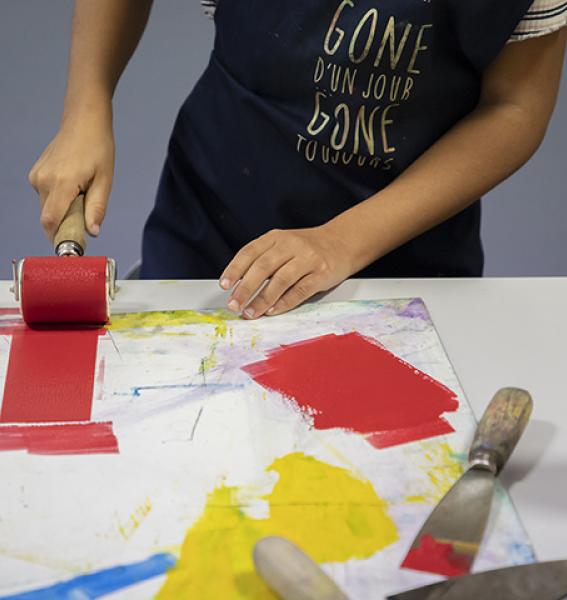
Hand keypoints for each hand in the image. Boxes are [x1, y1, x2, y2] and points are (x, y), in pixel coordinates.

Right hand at [28, 107, 114, 240]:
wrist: (83, 122)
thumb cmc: (98, 148)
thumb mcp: (104, 181)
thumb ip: (97, 208)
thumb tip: (93, 232)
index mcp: (61, 183)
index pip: (50, 220)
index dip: (59, 237)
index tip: (73, 244)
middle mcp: (43, 180)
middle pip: (49, 217)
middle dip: (65, 224)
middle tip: (85, 218)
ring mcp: (36, 176)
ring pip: (47, 208)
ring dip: (63, 210)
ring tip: (81, 194)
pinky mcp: (35, 174)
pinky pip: (46, 197)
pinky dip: (58, 199)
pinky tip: (73, 186)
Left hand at [219, 226, 353, 318]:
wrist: (342, 242)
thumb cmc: (307, 248)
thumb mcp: (283, 245)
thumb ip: (263, 260)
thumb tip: (239, 287)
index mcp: (276, 237)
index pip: (250, 252)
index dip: (235, 269)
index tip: (224, 285)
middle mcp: (291, 245)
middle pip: (263, 267)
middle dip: (245, 288)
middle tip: (234, 304)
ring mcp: (308, 259)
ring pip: (281, 280)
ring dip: (263, 299)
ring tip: (250, 313)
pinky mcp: (321, 274)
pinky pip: (300, 290)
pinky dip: (284, 302)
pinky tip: (272, 311)